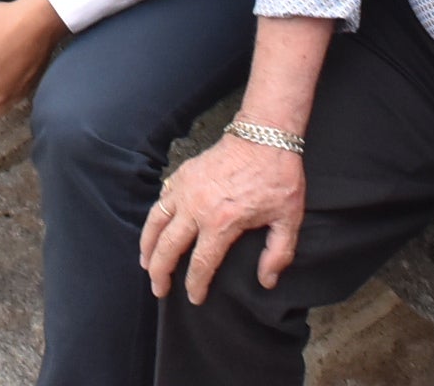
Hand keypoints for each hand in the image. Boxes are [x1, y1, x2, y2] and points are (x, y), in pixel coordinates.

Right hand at [142, 133, 307, 304]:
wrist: (264, 135)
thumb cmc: (277, 177)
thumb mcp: (288, 219)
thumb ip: (278, 254)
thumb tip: (266, 281)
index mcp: (221, 223)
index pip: (201, 264)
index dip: (195, 285)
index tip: (194, 298)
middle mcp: (196, 207)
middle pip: (168, 248)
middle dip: (160, 273)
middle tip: (159, 289)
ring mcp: (186, 189)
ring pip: (155, 223)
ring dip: (147, 246)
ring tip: (145, 263)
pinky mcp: (182, 174)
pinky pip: (160, 200)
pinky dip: (153, 219)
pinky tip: (154, 229)